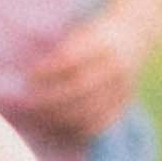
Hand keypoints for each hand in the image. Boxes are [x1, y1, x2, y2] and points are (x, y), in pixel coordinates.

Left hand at [19, 10, 146, 137]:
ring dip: (60, 117)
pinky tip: (61, 126)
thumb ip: (59, 50)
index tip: (28, 76)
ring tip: (39, 117)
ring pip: (90, 109)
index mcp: (102, 42)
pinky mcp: (125, 101)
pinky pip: (102, 122)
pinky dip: (79, 128)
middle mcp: (115, 64)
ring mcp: (123, 85)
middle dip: (49, 99)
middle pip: (79, 88)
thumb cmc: (93, 33)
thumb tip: (27, 77)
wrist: (134, 32)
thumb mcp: (79, 32)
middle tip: (27, 104)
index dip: (47, 71)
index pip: (70, 59)